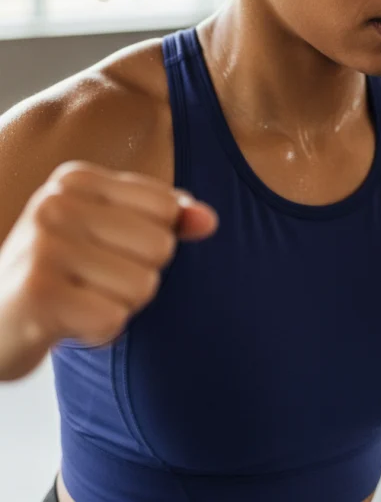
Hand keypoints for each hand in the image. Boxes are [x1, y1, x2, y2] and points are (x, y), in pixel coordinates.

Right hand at [0, 161, 218, 380]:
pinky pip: (113, 319)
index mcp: (76, 178)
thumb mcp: (107, 232)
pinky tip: (68, 323)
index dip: (152, 240)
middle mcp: (56, 203)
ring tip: (78, 301)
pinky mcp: (39, 293)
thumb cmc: (57, 275)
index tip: (108, 251)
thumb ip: (164, 219)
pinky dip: (99, 333)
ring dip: (118, 307)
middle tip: (91, 283)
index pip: (166, 206)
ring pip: (142, 286)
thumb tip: (209, 221)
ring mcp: (44, 246)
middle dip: (137, 277)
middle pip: (161, 246)